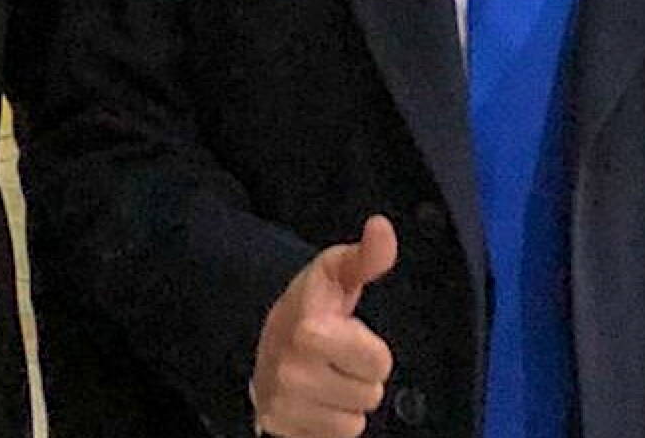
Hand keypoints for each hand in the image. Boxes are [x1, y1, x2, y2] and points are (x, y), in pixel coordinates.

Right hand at [250, 215, 397, 437]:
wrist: (263, 343)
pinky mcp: (279, 429)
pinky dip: (330, 424)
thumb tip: (382, 227)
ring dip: (346, 403)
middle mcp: (292, 372)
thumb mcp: (336, 274)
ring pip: (353, 423)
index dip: (371, 349)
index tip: (347, 333)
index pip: (379, 363)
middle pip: (369, 395)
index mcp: (309, 332)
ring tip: (326, 379)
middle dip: (359, 377)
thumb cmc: (309, 308)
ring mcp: (284, 406)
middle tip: (336, 358)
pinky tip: (316, 401)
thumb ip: (366, 256)